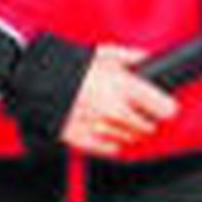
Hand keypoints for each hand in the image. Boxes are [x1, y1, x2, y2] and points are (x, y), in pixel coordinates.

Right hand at [62, 46, 177, 155]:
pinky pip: (111, 148)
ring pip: (130, 138)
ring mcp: (101, 128)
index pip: (165, 108)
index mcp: (123, 86)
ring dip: (128, 130)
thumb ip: (130, 57)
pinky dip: (112, 141)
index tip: (165, 106)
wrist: (34, 82)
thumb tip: (147, 58)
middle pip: (148, 127)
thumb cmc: (65, 66)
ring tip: (115, 116)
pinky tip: (104, 127)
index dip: (166, 107)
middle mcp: (115, 110)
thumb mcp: (102, 53)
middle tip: (136, 109)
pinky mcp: (86, 141)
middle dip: (146, 119)